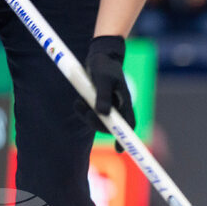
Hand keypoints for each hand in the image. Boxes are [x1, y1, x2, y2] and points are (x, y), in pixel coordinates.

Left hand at [76, 35, 135, 151]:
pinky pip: (90, 113)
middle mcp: (118, 106)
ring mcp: (108, 105)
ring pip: (97, 120)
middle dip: (95, 122)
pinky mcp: (98, 102)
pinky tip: (78, 100)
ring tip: (78, 103)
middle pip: (109, 126)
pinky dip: (83, 110)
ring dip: (86, 116)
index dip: (125, 138)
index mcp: (124, 102)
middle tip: (85, 111)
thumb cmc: (104, 65)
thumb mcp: (103, 79)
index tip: (119, 150)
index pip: (128, 124)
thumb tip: (102, 114)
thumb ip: (103, 96)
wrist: (99, 55)